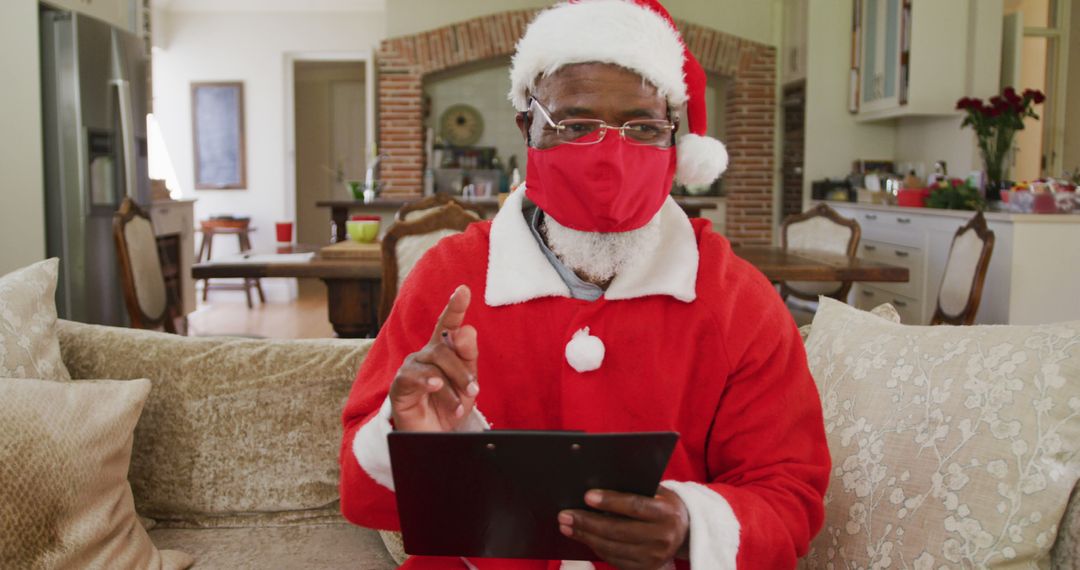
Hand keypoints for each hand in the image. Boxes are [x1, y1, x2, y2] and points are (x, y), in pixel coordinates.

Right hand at [389, 285, 479, 431]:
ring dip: (451, 385)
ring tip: (460, 406)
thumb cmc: (450, 407)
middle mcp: (425, 354)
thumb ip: (468, 356)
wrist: (434, 438)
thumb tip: (467, 329)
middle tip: (474, 391)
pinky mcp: (399, 385)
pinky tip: (435, 387)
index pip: (448, 324)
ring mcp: (411, 368)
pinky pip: (413, 377)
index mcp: (443, 350)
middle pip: (444, 349)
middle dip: (462, 371)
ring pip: (433, 364)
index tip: (464, 290)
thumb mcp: (466, 383)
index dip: (455, 307)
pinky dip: (428, 382)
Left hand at [559, 487, 689, 569]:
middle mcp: (662, 537)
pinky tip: (584, 537)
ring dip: (586, 537)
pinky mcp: (646, 569)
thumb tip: (597, 483)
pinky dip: (596, 548)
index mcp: (666, 513)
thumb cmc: (663, 504)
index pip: (634, 506)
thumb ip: (634, 488)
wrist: (684, 531)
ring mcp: (654, 557)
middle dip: (588, 522)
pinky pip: (615, 559)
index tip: (587, 496)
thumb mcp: (657, 491)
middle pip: (618, 530)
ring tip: (567, 526)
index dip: (610, 502)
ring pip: (612, 548)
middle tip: (565, 515)